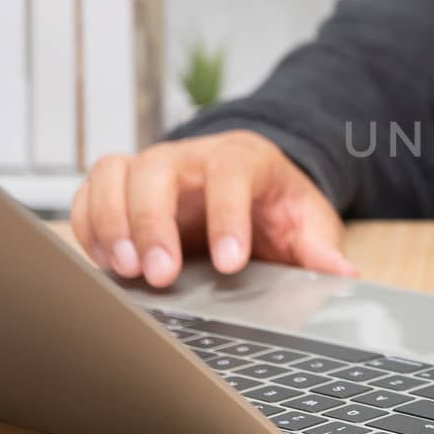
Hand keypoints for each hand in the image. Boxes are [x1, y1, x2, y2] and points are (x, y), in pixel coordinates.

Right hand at [69, 130, 354, 286]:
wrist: (249, 185)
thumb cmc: (275, 204)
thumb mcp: (307, 222)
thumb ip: (321, 248)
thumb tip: (343, 276)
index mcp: (243, 158)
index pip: (230, 173)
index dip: (227, 216)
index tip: (231, 264)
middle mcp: (189, 157)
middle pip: (158, 170)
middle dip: (154, 223)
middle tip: (162, 275)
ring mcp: (150, 169)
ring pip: (114, 173)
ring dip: (112, 222)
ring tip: (127, 270)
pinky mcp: (121, 189)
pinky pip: (89, 195)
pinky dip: (90, 227)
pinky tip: (106, 264)